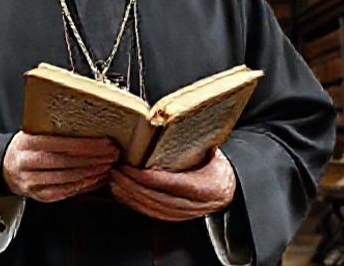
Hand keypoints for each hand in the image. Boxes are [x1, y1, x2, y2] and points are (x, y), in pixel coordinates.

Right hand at [1, 132, 119, 202]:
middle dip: (95, 158)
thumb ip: (53, 130)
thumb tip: (88, 126)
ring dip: (93, 172)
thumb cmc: (24, 147)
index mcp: (27, 143)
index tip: (106, 142)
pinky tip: (97, 178)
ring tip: (108, 165)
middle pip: (68, 162)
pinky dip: (85, 185)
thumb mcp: (32, 132)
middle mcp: (28, 164)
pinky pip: (67, 191)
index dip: (86, 145)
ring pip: (69, 178)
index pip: (61, 144)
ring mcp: (33, 182)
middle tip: (112, 154)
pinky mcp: (40, 196)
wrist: (5, 168)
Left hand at [109, 149, 236, 220]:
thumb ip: (193, 143)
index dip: (147, 177)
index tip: (130, 167)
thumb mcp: (211, 151)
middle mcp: (194, 205)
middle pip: (156, 198)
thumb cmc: (217, 165)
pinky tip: (122, 194)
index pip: (171, 184)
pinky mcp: (175, 218)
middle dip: (132, 185)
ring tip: (114, 181)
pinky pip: (152, 213)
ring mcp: (185, 214)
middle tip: (115, 171)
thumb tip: (170, 124)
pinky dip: (134, 204)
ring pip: (152, 208)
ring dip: (129, 195)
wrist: (230, 188)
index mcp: (204, 187)